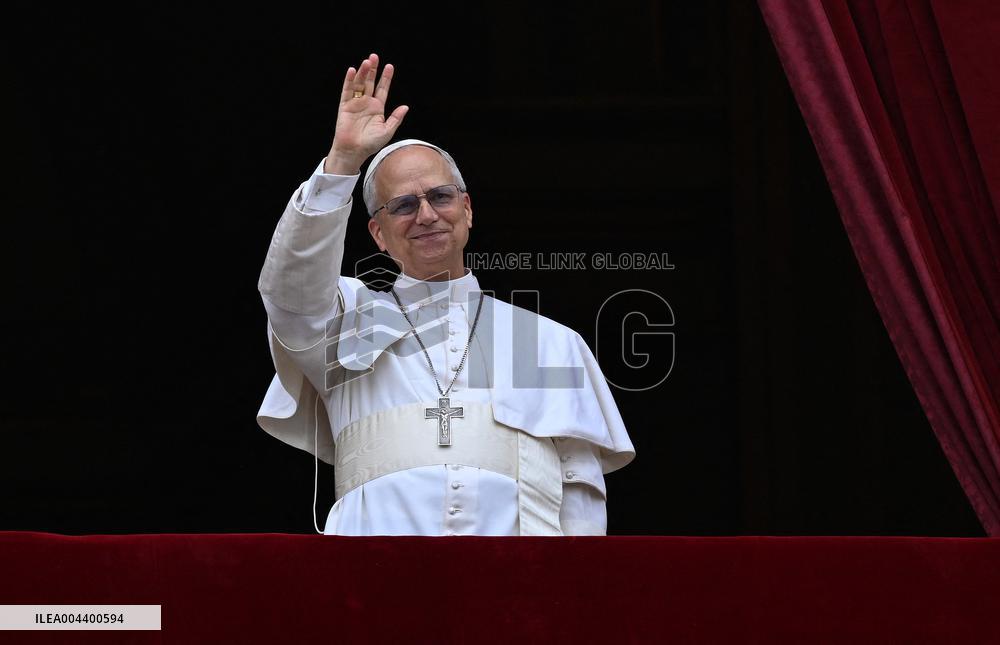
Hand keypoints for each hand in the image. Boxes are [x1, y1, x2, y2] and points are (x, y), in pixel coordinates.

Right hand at [325, 53, 408, 173]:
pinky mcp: (344, 105)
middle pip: (370, 82)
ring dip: (363, 72)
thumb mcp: (387, 131)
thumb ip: (396, 118)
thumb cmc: (370, 144)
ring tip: (367, 62)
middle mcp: (366, 103)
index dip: (386, 78)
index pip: (382, 89)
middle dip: (373, 70)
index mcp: (377, 108)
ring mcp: (355, 103)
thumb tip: (406, 107)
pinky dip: (349, 80)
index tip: (389, 66)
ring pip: (359, 84)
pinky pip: (347, 91)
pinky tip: (353, 71)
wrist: (354, 151)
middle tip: (375, 57)